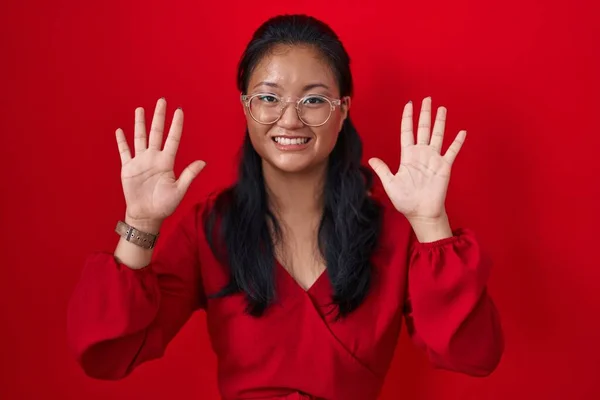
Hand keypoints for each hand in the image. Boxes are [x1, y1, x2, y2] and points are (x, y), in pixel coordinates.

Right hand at [115, 98, 204, 230]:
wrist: (146, 215)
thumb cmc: (164, 205)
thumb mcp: (179, 190)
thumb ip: (189, 175)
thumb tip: (203, 162)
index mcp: (167, 162)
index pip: (173, 139)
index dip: (176, 125)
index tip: (179, 111)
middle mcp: (154, 158)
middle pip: (156, 132)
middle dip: (159, 117)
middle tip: (162, 101)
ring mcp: (140, 162)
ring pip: (140, 137)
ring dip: (140, 124)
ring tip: (140, 109)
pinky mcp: (128, 168)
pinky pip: (124, 152)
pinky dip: (122, 141)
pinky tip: (120, 130)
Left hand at [368, 96, 465, 224]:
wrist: (421, 212)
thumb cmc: (405, 200)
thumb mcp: (390, 184)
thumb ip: (383, 170)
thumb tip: (371, 159)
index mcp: (408, 156)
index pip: (407, 132)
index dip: (408, 118)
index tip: (409, 104)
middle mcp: (421, 154)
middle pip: (423, 128)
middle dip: (425, 113)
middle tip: (427, 99)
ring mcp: (433, 159)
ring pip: (437, 135)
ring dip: (440, 122)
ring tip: (442, 108)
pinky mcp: (444, 166)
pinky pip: (452, 151)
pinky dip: (457, 141)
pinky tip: (462, 131)